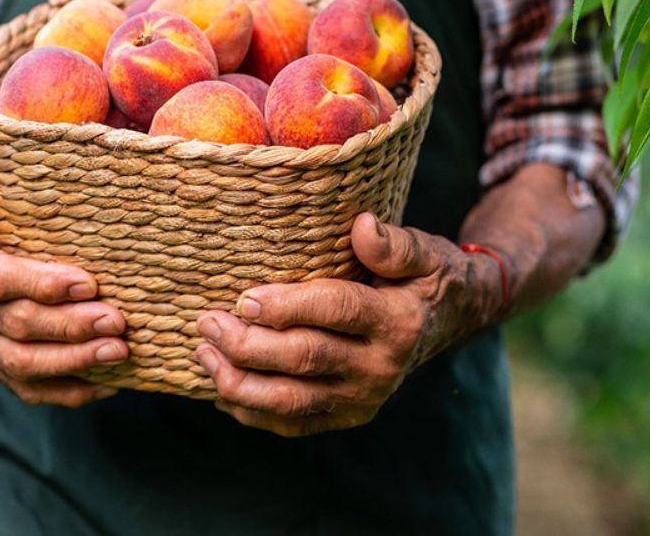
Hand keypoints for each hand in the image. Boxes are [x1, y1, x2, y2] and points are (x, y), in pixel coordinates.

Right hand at [0, 169, 128, 406]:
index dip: (42, 284)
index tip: (88, 283)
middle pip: (18, 327)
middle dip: (70, 327)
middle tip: (116, 321)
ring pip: (25, 364)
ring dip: (75, 361)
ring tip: (119, 351)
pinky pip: (30, 389)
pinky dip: (70, 390)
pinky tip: (110, 383)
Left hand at [195, 213, 503, 435]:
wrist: (446, 323)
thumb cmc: (423, 278)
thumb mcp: (422, 251)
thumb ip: (393, 244)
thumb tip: (363, 226)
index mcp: (397, 322)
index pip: (336, 311)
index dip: (288, 307)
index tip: (244, 298)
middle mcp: (380, 367)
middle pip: (305, 359)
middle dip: (249, 344)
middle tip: (208, 322)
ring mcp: (362, 398)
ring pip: (292, 400)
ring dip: (241, 382)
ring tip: (204, 354)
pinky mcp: (346, 415)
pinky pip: (293, 422)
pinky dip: (252, 411)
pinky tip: (220, 388)